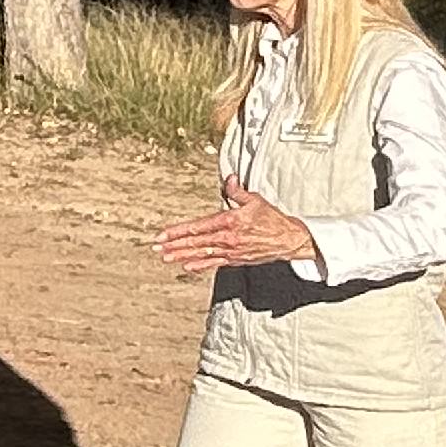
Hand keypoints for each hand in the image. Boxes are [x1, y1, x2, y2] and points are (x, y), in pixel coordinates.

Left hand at [155, 175, 312, 272]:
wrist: (288, 240)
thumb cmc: (272, 220)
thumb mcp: (255, 200)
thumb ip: (237, 191)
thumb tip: (229, 180)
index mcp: (229, 221)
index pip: (198, 227)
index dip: (178, 231)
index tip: (163, 234)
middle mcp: (227, 238)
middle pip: (195, 242)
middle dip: (174, 245)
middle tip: (157, 248)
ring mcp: (230, 251)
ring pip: (201, 254)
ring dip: (182, 256)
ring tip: (166, 258)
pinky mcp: (235, 260)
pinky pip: (214, 263)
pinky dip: (200, 265)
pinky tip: (188, 267)